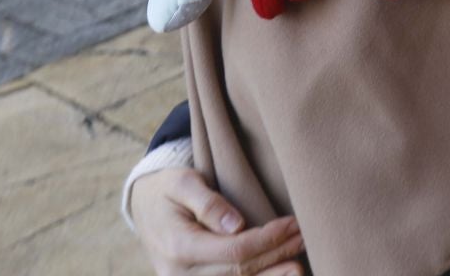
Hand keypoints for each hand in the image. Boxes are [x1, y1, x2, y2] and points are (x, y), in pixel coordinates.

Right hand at [128, 166, 305, 275]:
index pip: (234, 251)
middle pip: (240, 271)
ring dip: (272, 275)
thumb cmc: (167, 189)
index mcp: (179, 247)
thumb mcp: (183, 182)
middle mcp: (180, 275)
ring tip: (300, 264)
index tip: (292, 223)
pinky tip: (278, 274)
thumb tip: (236, 224)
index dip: (267, 240)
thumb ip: (208, 203)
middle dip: (277, 255)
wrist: (144, 207)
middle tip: (305, 237)